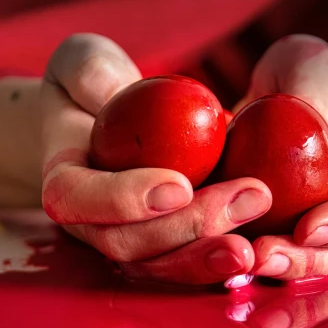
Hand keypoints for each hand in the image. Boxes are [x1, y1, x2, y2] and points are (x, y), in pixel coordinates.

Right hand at [41, 33, 271, 283]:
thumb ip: (89, 69)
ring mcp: (129, 243)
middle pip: (130, 244)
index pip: (77, 201)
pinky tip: (263, 252)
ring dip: (211, 256)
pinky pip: (189, 266)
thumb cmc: (91, 86)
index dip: (124, 200)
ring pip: (162, 267)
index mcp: (64, 182)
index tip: (179, 185)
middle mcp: (91, 225)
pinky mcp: (164, 251)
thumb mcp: (82, 60)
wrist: (106, 124)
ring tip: (259, 242)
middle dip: (191, 228)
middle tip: (251, 197)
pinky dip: (222, 263)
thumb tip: (116, 93)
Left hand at [239, 35, 327, 280]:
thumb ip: (306, 91)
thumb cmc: (308, 76)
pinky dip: (235, 259)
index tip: (309, 228)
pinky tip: (206, 254)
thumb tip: (288, 115)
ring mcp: (306, 224)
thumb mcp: (310, 67)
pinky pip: (255, 254)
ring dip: (271, 270)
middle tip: (261, 255)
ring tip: (237, 262)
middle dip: (304, 263)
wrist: (286, 95)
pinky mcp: (265, 231)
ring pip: (303, 264)